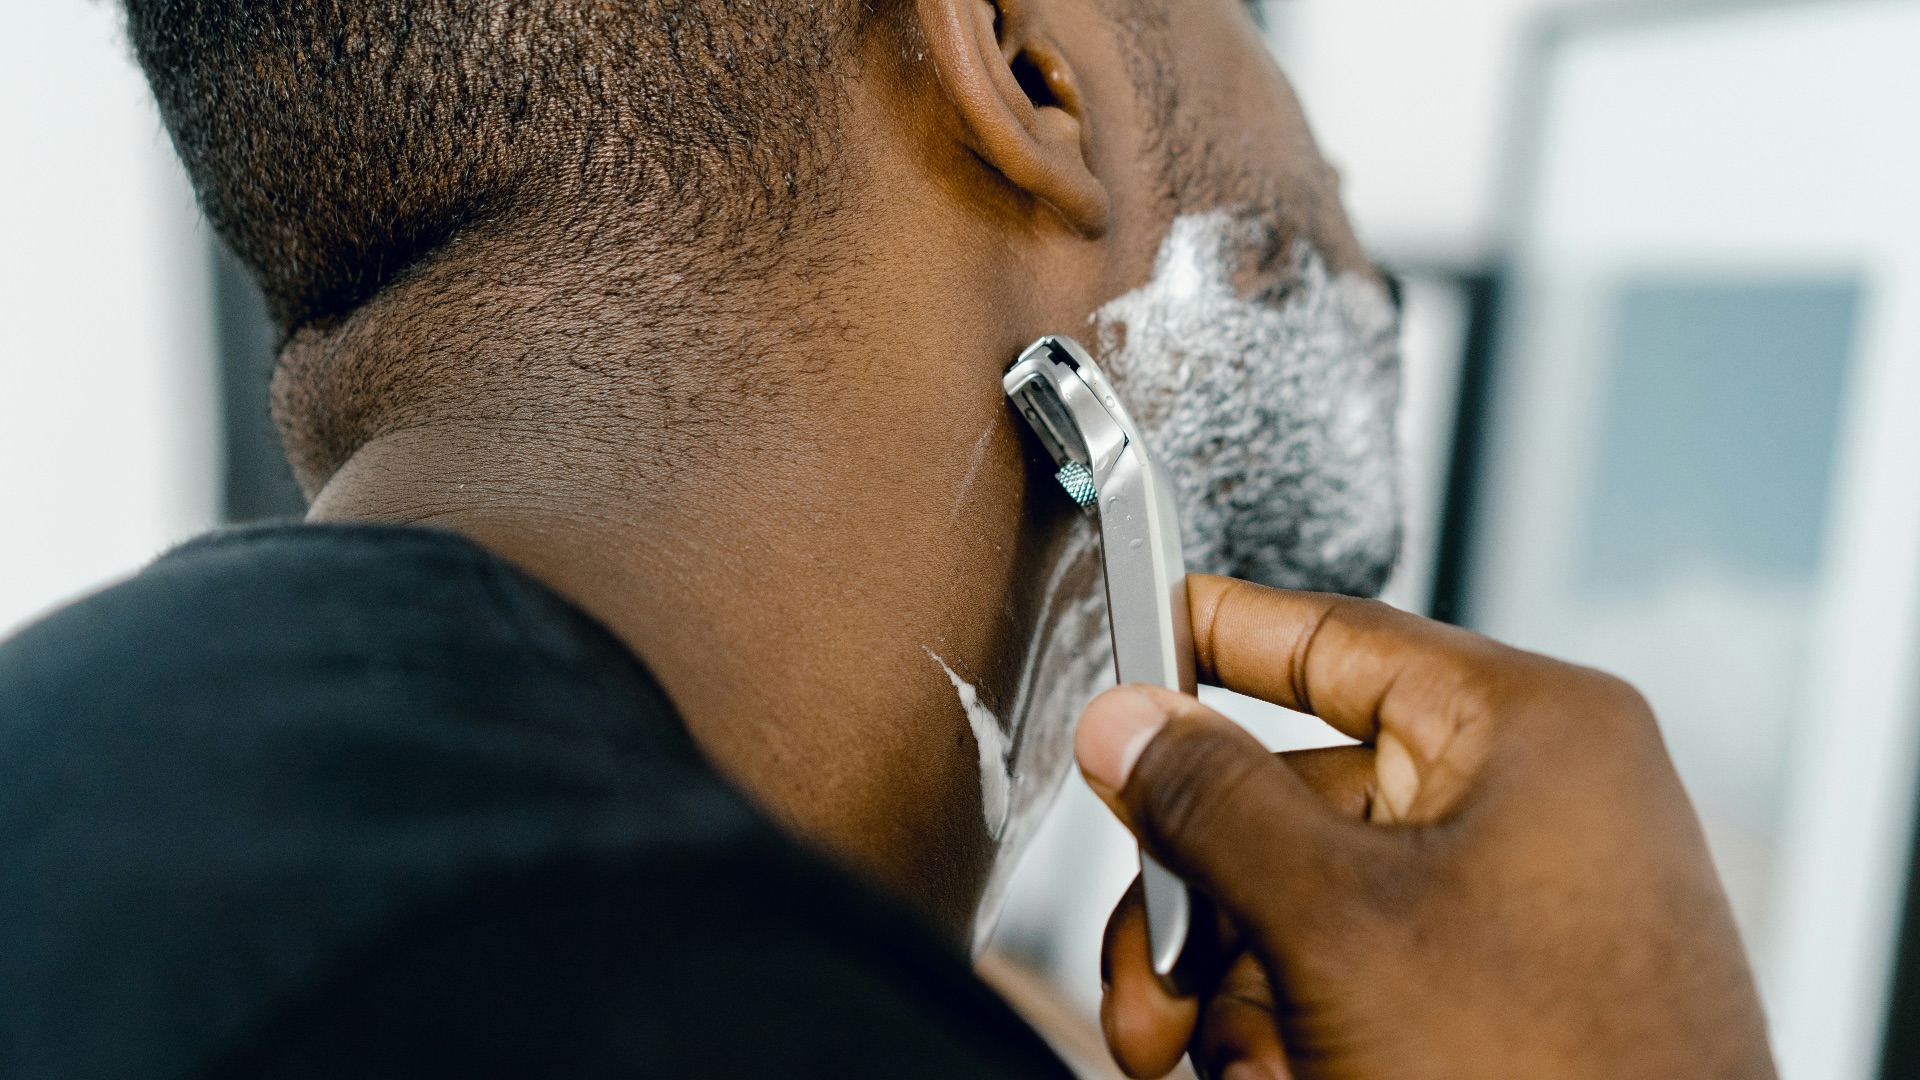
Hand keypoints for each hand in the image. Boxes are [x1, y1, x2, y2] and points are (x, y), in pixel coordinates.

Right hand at [1075, 575, 1773, 1079]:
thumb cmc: (1553, 1079)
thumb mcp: (1335, 925)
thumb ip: (1212, 807)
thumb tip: (1127, 725)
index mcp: (1527, 732)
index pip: (1336, 637)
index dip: (1216, 633)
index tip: (1137, 625)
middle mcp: (1532, 800)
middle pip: (1294, 798)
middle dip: (1198, 904)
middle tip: (1141, 975)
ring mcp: (1525, 898)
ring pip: (1310, 897)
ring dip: (1235, 988)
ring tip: (1221, 1066)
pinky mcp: (1511, 984)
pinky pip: (1361, 966)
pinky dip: (1297, 1024)